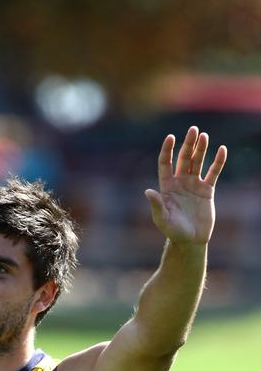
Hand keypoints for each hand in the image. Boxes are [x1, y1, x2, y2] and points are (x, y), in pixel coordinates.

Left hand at [145, 126, 226, 244]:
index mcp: (167, 186)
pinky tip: (221, 150)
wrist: (190, 240)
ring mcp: (194, 185)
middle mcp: (180, 182)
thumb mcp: (162, 219)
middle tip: (193, 130)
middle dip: (188, 144)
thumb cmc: (173, 231)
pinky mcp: (207, 190)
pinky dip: (218, 162)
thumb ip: (157, 204)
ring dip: (201, 149)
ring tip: (204, 136)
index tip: (171, 137)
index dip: (167, 150)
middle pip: (183, 158)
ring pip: (198, 162)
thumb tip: (148, 192)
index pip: (165, 163)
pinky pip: (213, 173)